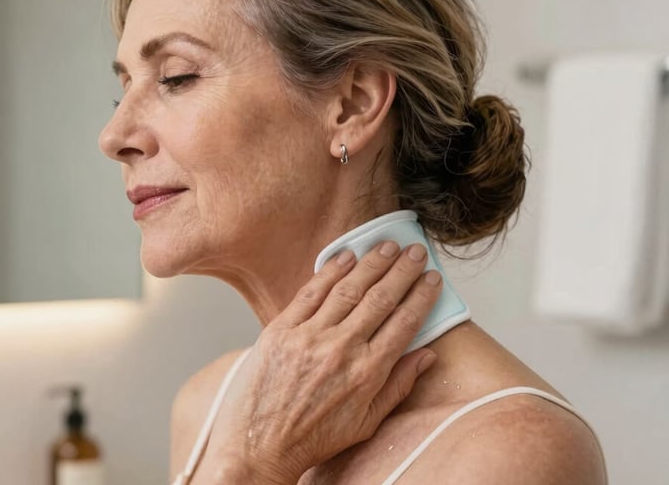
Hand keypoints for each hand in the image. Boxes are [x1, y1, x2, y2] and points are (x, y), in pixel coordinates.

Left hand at [195, 241, 442, 483]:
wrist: (259, 445)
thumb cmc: (313, 437)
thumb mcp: (366, 422)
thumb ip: (399, 386)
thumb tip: (427, 356)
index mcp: (367, 373)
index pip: (404, 323)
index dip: (421, 296)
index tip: (432, 278)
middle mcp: (341, 349)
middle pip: (380, 299)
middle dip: (402, 271)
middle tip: (416, 251)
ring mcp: (310, 337)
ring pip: (348, 290)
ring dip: (371, 263)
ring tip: (387, 247)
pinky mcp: (282, 330)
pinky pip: (310, 293)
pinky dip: (330, 271)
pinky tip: (346, 256)